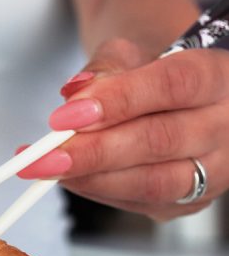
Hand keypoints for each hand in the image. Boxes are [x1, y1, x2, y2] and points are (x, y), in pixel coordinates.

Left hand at [19, 39, 228, 220]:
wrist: (170, 92)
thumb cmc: (148, 69)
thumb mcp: (128, 52)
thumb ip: (104, 68)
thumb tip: (75, 94)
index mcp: (219, 76)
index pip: (173, 86)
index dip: (120, 100)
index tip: (67, 115)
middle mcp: (227, 125)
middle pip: (162, 140)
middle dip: (96, 150)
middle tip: (46, 154)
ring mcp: (217, 169)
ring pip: (155, 182)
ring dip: (94, 178)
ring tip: (48, 168)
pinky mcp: (193, 201)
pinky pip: (145, 203)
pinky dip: (100, 191)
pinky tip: (69, 177)